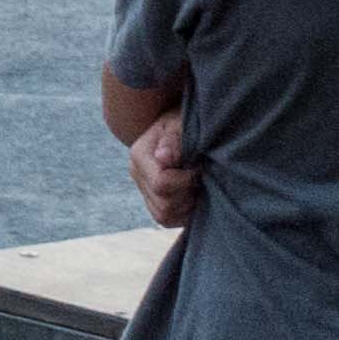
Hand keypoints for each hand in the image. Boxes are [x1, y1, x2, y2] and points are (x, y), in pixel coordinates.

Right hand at [125, 112, 197, 231]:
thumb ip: (174, 138)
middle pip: (164, 205)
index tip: (200, 167)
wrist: (180, 126)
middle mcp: (137, 174)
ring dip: (187, 207)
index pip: (161, 184)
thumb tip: (163, 158)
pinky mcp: (154, 200)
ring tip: (198, 186)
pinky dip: (184, 213)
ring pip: (164, 216)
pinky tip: (194, 195)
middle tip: (201, 178)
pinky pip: (166, 219)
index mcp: (139, 155)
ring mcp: (143, 189)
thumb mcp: (181, 122)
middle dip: (189, 195)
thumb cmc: (184, 120)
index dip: (187, 180)